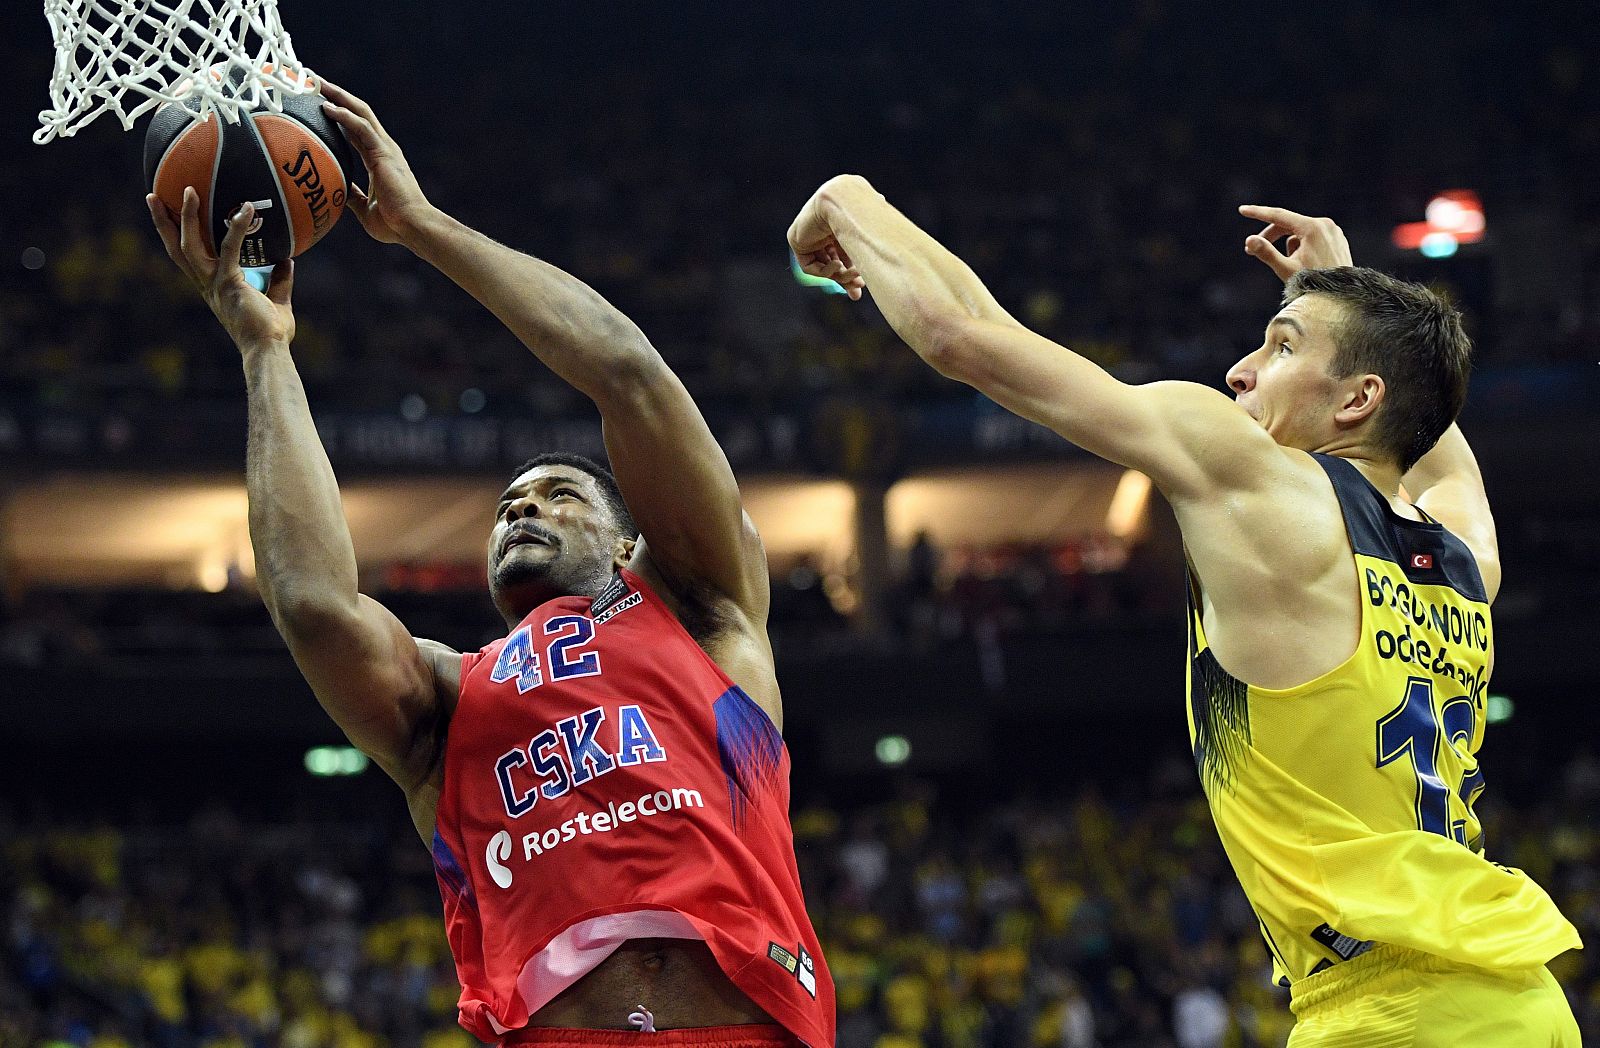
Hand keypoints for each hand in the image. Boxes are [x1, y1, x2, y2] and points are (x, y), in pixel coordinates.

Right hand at [148, 188, 294, 346]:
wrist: (268, 351)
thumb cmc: (272, 333)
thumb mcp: (278, 301)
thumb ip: (279, 280)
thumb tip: (287, 259)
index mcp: (213, 287)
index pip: (187, 257)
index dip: (175, 236)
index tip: (168, 214)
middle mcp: (207, 284)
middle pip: (176, 248)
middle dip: (163, 222)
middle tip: (154, 194)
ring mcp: (214, 283)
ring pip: (189, 245)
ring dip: (186, 216)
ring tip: (188, 189)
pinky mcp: (229, 283)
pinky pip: (230, 248)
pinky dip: (237, 227)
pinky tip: (247, 209)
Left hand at [318, 80, 434, 244]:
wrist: (414, 228)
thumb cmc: (395, 224)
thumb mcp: (365, 209)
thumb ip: (353, 197)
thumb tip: (337, 190)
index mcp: (380, 159)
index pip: (356, 129)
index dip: (339, 115)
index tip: (318, 104)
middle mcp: (384, 148)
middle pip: (358, 112)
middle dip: (336, 95)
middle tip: (312, 81)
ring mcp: (386, 148)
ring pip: (360, 112)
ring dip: (337, 96)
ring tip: (315, 83)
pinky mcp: (384, 153)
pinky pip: (362, 127)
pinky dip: (344, 115)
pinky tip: (326, 107)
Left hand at [788, 178, 865, 300]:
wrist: (844, 200)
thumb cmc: (863, 212)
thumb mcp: (871, 230)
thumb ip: (874, 228)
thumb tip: (882, 200)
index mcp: (838, 222)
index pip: (843, 252)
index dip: (852, 270)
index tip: (862, 286)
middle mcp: (822, 228)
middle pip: (832, 261)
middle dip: (845, 279)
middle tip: (856, 293)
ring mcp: (808, 234)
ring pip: (823, 266)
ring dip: (840, 277)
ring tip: (857, 280)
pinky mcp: (796, 240)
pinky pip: (809, 266)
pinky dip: (825, 271)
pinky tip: (838, 266)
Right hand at [1238, 205, 1353, 280]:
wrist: (1341, 297)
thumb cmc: (1313, 284)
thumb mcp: (1286, 269)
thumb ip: (1267, 253)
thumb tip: (1250, 240)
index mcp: (1312, 228)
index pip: (1279, 216)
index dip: (1258, 213)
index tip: (1242, 210)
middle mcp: (1324, 224)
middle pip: (1288, 225)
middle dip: (1270, 237)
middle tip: (1250, 251)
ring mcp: (1333, 230)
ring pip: (1300, 232)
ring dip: (1288, 246)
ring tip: (1290, 266)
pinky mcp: (1337, 238)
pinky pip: (1313, 237)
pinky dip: (1302, 247)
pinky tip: (1304, 264)